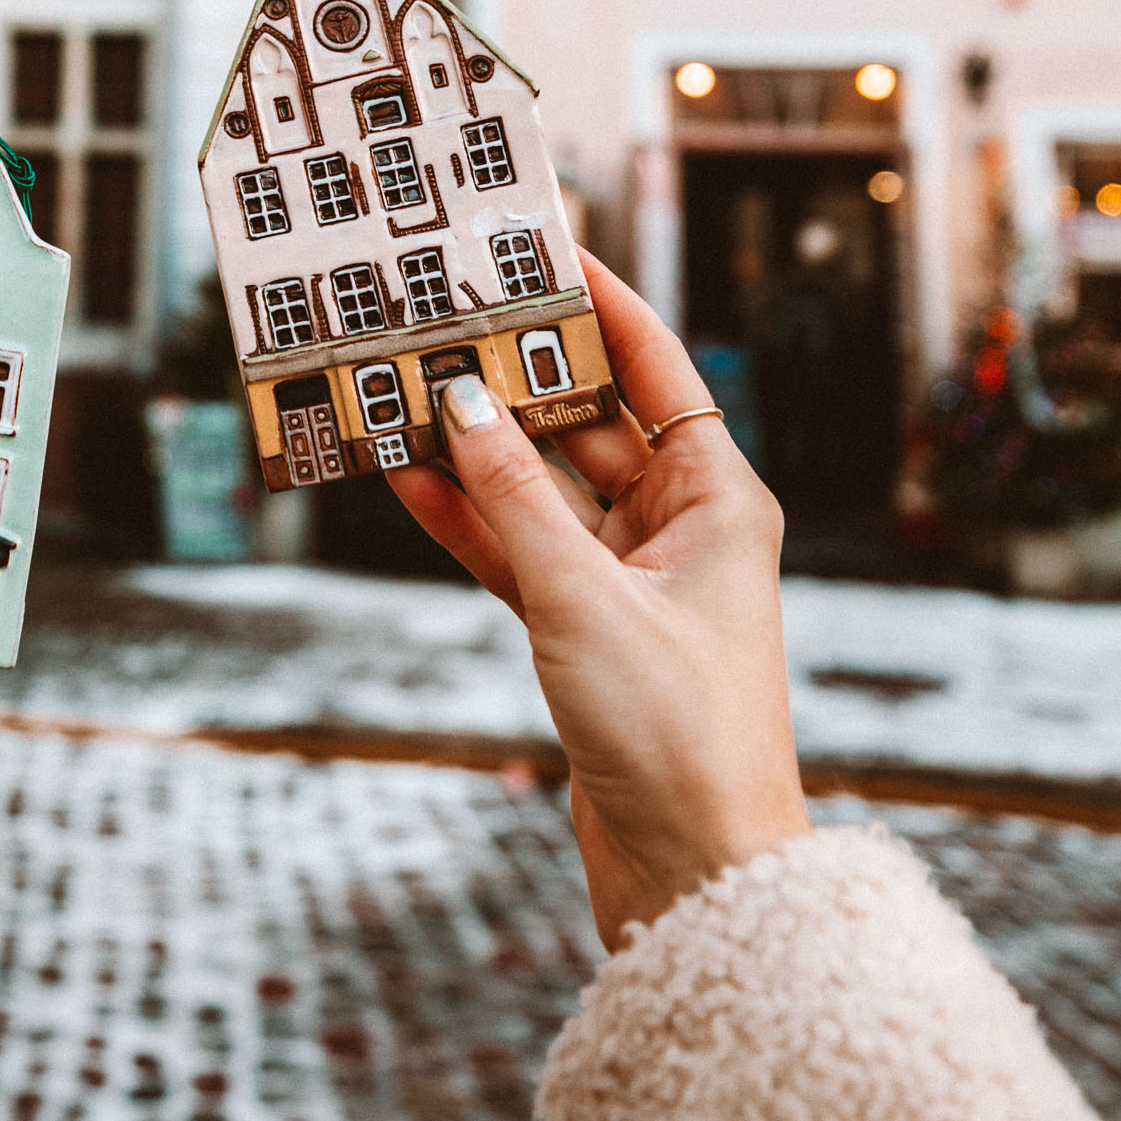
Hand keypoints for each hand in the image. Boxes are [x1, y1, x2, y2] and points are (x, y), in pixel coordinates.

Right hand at [391, 253, 808, 948]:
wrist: (694, 874)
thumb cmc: (675, 732)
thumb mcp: (583, 598)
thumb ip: (514, 498)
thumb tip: (460, 402)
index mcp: (719, 500)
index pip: (657, 369)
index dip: (602, 305)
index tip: (545, 247)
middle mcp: (680, 529)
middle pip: (587, 422)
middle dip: (513, 375)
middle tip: (442, 318)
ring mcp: (629, 581)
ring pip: (540, 487)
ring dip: (476, 448)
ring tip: (401, 386)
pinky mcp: (585, 632)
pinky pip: (518, 552)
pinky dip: (467, 520)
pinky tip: (405, 477)